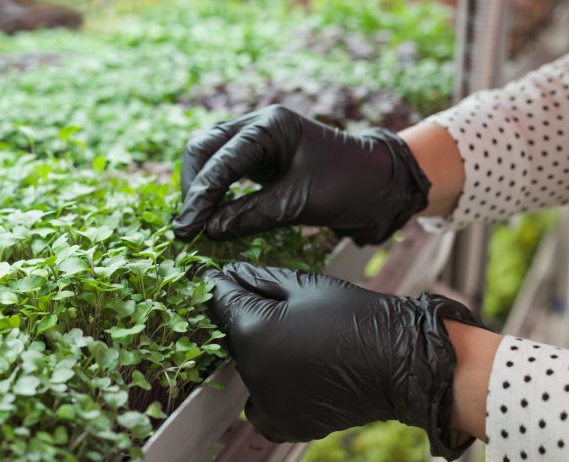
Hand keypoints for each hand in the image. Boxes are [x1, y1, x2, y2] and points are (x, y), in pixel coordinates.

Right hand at [173, 105, 430, 244]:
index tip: (187, 229)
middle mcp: (259, 125)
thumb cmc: (349, 185)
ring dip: (199, 189)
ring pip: (209, 157)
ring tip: (194, 224)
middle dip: (193, 187)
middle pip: (204, 148)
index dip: (200, 196)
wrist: (382, 183)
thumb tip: (208, 230)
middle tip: (187, 227)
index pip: (221, 159)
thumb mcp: (300, 203)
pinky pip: (225, 170)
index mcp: (270, 125)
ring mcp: (257, 139)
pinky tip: (210, 215)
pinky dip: (214, 191)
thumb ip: (251, 214)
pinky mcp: (260, 158)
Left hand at [205, 262, 486, 460]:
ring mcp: (267, 403)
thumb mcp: (303, 286)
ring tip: (296, 345)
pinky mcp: (284, 425)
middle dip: (246, 322)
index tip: (226, 279)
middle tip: (280, 314)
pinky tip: (296, 373)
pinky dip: (268, 391)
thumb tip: (228, 275)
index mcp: (253, 332)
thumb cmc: (357, 318)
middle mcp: (252, 372)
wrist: (400, 362)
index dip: (223, 286)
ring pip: (245, 371)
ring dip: (258, 357)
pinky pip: (260, 405)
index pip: (220, 302)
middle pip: (232, 338)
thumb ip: (258, 280)